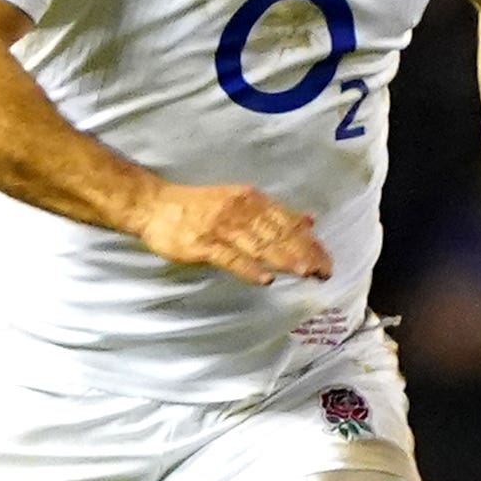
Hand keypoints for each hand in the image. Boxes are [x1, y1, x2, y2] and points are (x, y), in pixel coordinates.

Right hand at [132, 179, 329, 285]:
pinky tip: (264, 279)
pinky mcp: (202, 244)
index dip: (309, 242)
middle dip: (303, 254)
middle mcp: (240, 211)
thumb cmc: (196, 206)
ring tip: (304, 273)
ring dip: (284, 260)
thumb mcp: (239, 201)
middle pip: (278, 235)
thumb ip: (273, 213)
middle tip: (323, 272)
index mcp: (251, 200)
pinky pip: (230, 258)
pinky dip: (249, 268)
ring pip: (259, 245)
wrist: (153, 205)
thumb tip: (308, 220)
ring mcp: (221, 228)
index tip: (327, 259)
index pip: (287, 222)